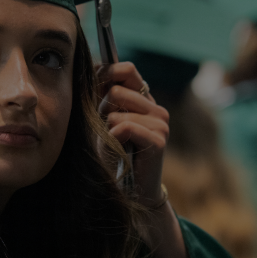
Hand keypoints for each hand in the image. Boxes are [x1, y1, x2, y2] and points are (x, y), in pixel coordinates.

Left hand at [97, 61, 169, 207]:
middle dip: (102, 110)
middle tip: (108, 132)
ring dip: (107, 129)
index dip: (105, 77)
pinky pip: (123, 127)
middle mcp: (156, 108)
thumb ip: (102, 94)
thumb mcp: (103, 119)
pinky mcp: (159, 140)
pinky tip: (120, 151)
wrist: (128, 190)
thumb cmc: (112, 154)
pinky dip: (113, 140)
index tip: (95, 95)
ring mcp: (161, 123)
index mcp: (144, 100)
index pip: (126, 69)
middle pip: (116, 90)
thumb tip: (95, 67)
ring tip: (115, 144)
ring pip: (117, 111)